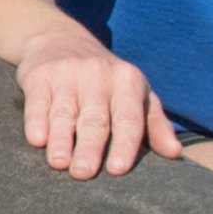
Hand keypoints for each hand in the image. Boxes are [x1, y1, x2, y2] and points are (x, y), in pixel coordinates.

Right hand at [9, 25, 180, 178]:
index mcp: (128, 80)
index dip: (124, 143)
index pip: (128, 118)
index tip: (117, 169)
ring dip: (61, 139)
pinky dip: (37, 121)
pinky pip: (38, 102)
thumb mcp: (136, 94)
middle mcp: (98, 74)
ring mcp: (67, 74)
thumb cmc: (106, 79)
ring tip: (59, 163)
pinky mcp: (40, 76)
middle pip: (95, 118)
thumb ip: (155, 124)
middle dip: (90, 147)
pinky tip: (37, 139)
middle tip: (84, 173)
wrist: (59, 40)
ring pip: (65, 112)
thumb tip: (175, 153)